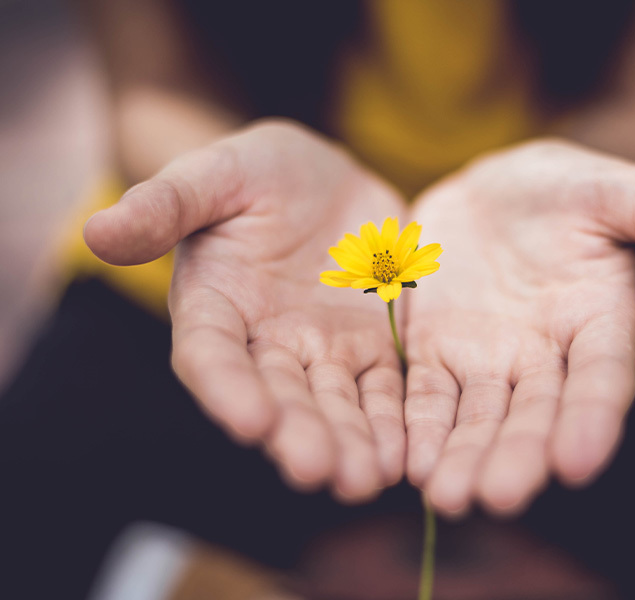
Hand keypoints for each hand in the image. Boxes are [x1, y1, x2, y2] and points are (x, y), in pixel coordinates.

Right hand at [85, 120, 407, 501]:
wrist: (323, 180)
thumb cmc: (256, 172)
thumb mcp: (214, 174)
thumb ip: (165, 204)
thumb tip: (97, 231)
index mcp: (216, 306)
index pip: (212, 356)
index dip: (227, 389)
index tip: (250, 421)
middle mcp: (266, 342)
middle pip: (279, 396)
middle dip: (297, 434)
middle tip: (319, 471)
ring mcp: (322, 350)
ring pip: (335, 404)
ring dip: (350, 443)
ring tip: (366, 479)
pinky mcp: (372, 347)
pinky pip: (384, 389)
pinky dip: (393, 421)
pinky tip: (406, 454)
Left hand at [404, 139, 634, 515]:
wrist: (491, 191)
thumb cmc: (564, 189)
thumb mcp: (617, 192)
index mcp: (598, 321)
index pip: (602, 377)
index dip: (593, 417)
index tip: (579, 462)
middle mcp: (544, 355)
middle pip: (534, 413)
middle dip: (517, 455)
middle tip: (497, 498)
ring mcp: (487, 358)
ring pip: (477, 417)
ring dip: (463, 457)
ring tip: (447, 497)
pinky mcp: (435, 351)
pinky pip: (425, 395)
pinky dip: (418, 426)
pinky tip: (407, 463)